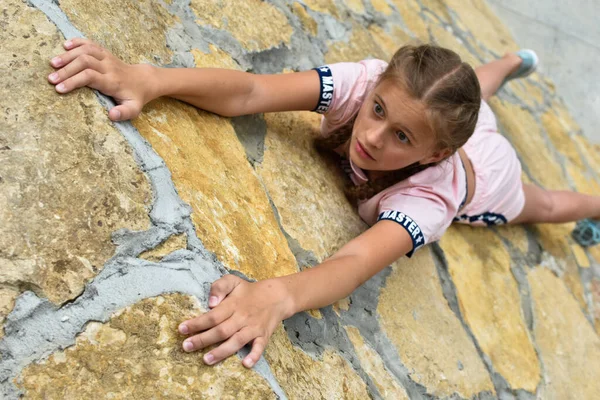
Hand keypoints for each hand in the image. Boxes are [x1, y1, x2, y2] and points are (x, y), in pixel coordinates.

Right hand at [47, 38, 156, 120]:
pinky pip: (90, 43)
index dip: (73, 81)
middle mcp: (109, 67)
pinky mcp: (105, 52)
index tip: (59, 89)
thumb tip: (111, 115)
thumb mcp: (134, 109)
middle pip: (84, 62)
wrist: (144, 80)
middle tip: (50, 79)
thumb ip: (124, 113)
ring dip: (68, 55)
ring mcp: (107, 57)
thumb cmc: (135, 97)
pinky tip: (65, 45)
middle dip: (66, 70)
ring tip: (52, 63)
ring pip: (86, 50)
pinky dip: (78, 42)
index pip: (90, 77)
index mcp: (113, 81)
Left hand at [178, 275, 293, 367]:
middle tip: (186, 347)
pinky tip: (245, 364)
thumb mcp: (233, 281)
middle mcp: (242, 317)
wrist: (277, 296)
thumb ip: (219, 287)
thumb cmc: (249, 291)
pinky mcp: (263, 336)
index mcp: (233, 304)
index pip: (212, 315)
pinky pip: (259, 347)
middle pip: (221, 330)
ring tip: (206, 360)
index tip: (181, 329)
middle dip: (202, 340)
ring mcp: (253, 328)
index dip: (196, 323)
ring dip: (221, 351)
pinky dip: (254, 356)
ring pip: (236, 341)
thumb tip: (211, 303)